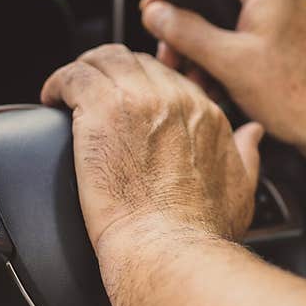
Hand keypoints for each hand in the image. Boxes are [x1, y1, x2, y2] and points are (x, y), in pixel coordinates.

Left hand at [40, 44, 263, 251]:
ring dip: (84, 72)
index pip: (169, 76)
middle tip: (94, 95)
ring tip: (69, 91)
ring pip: (104, 59)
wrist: (169, 246)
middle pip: (136, 61)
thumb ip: (248, 155)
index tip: (128, 99)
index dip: (144, 84)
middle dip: (113, 74)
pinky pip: (74, 75)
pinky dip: (59, 83)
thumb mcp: (241, 189)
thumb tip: (252, 135)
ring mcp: (137, 99)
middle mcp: (174, 98)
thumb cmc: (200, 230)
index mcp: (204, 113)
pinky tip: (52, 97)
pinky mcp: (102, 109)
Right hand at [140, 0, 305, 150]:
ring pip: (228, 24)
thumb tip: (156, 14)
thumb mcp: (229, 62)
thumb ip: (187, 32)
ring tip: (194, 78)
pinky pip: (245, 44)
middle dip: (187, 27)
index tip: (156, 7)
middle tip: (171, 53)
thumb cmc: (298, 97)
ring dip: (204, 50)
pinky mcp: (286, 46)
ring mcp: (284, 23)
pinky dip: (225, 61)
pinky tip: (216, 87)